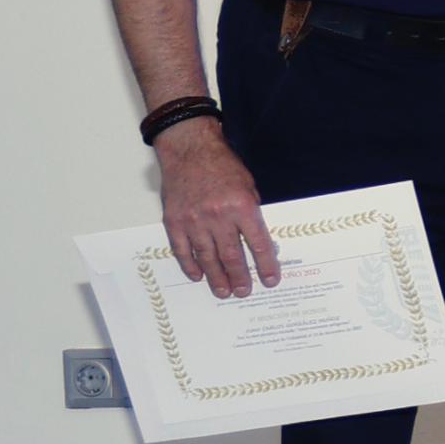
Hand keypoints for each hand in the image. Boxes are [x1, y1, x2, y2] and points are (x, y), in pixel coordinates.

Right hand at [156, 116, 278, 296]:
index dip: (265, 265)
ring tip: (223, 292)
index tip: (270, 281)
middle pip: (231, 256)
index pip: (258, 244)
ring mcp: (194, 220)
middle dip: (240, 277)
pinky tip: (198, 275)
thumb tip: (259, 244)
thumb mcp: (249, 188)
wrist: (190, 151)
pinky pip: (182, 250)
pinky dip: (190, 265)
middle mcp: (218, 216)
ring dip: (216, 277)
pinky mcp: (174, 221)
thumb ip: (252, 215)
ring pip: (207, 257)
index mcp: (242, 207)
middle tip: (244, 292)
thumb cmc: (223, 167)